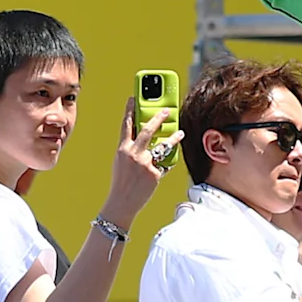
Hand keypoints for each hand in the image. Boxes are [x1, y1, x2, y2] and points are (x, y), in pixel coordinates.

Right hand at [106, 102, 174, 217]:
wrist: (122, 203)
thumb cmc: (122, 182)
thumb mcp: (121, 161)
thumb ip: (132, 149)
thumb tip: (146, 138)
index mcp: (122, 149)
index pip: (126, 125)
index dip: (129, 110)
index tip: (133, 98)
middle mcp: (133, 154)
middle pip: (148, 130)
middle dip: (158, 118)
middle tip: (167, 110)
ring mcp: (145, 164)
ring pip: (163, 146)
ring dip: (174, 138)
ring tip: (180, 133)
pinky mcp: (155, 174)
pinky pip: (165, 164)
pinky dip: (167, 163)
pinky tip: (170, 162)